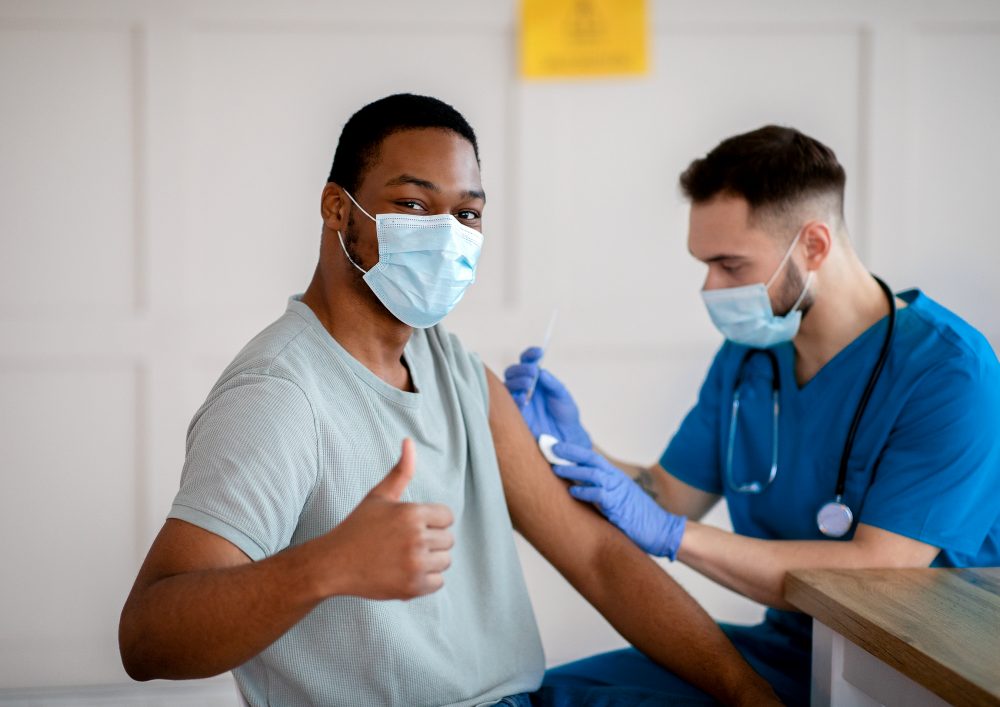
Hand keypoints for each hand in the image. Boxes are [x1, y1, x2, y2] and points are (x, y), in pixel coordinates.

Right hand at [324, 439, 453, 599]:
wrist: (334, 564)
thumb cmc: (358, 527)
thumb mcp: (379, 496)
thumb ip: (400, 471)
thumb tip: (409, 440)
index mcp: (411, 513)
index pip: (447, 517)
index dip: (431, 521)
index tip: (411, 526)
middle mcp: (416, 538)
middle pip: (448, 540)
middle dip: (431, 541)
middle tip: (405, 543)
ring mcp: (414, 564)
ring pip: (445, 561)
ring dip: (430, 561)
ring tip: (405, 557)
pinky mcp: (412, 588)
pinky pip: (438, 582)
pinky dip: (425, 580)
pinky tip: (404, 572)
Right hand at [503, 346, 591, 448]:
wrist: (566, 436)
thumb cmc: (565, 414)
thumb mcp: (563, 396)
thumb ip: (553, 384)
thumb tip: (541, 372)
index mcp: (535, 379)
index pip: (527, 362)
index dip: (530, 355)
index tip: (539, 352)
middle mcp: (524, 387)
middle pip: (512, 372)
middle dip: (521, 369)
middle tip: (533, 373)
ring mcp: (518, 400)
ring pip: (507, 385)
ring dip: (517, 382)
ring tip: (529, 384)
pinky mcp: (515, 414)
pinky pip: (507, 404)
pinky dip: (514, 399)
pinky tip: (523, 399)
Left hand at [552, 442, 685, 559]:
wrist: (661, 530)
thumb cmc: (636, 517)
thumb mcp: (617, 498)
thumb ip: (600, 491)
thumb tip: (576, 487)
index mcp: (614, 476)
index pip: (591, 457)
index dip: (573, 450)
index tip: (555, 445)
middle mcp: (615, 479)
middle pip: (590, 459)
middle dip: (570, 452)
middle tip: (551, 448)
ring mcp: (618, 491)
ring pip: (592, 474)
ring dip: (573, 470)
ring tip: (555, 468)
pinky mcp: (618, 506)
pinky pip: (599, 495)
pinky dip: (585, 492)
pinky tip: (572, 492)